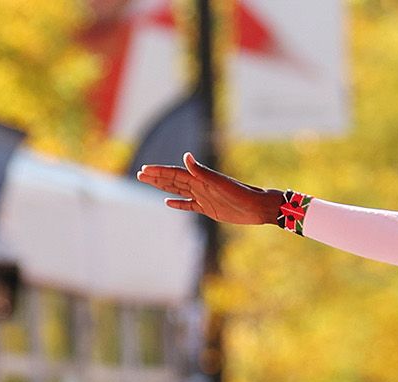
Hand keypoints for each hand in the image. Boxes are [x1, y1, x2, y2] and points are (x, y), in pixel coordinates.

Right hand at [135, 152, 282, 224]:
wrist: (258, 207)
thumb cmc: (241, 194)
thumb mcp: (220, 183)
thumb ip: (202, 171)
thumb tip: (185, 156)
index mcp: (201, 178)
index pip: (175, 173)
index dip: (159, 171)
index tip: (144, 169)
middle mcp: (200, 186)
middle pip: (173, 180)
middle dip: (156, 177)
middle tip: (139, 174)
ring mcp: (204, 197)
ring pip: (178, 190)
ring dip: (163, 187)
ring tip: (148, 182)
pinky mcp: (209, 209)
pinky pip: (189, 205)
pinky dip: (178, 203)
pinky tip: (168, 202)